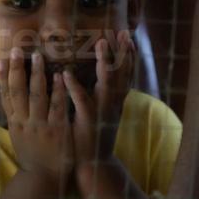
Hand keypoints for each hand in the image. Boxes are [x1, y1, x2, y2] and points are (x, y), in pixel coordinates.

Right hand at [0, 49, 72, 180]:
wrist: (43, 180)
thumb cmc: (33, 156)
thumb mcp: (19, 136)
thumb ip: (16, 116)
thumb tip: (8, 95)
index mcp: (15, 123)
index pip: (6, 95)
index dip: (4, 76)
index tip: (3, 58)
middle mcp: (25, 123)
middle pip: (18, 92)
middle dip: (18, 70)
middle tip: (19, 49)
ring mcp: (41, 126)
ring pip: (37, 96)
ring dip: (38, 75)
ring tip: (39, 57)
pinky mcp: (58, 131)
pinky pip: (58, 107)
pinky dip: (59, 90)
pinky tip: (61, 76)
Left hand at [63, 31, 134, 166]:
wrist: (94, 165)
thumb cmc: (95, 138)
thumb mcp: (104, 114)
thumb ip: (104, 96)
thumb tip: (104, 78)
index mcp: (117, 102)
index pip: (126, 75)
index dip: (129, 56)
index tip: (130, 38)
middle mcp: (113, 104)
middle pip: (122, 74)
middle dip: (124, 53)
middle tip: (124, 33)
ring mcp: (102, 112)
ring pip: (106, 83)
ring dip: (104, 62)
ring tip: (100, 43)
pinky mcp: (87, 121)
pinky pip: (81, 101)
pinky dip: (75, 87)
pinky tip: (67, 73)